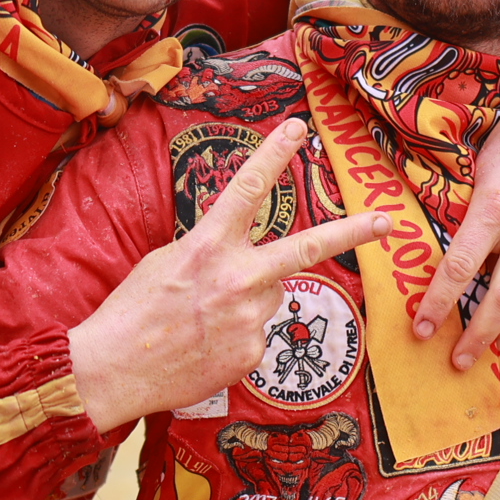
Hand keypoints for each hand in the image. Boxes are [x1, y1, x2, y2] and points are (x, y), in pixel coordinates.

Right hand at [69, 119, 388, 430]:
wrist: (111, 370)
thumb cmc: (132, 312)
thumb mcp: (166, 262)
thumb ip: (210, 252)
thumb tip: (239, 257)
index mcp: (209, 245)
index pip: (248, 188)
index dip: (275, 154)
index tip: (298, 129)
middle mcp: (238, 277)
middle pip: (307, 248)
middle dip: (352, 232)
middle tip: (388, 221)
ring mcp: (250, 318)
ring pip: (271, 296)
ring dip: (249, 302)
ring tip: (205, 320)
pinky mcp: (253, 353)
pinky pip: (257, 336)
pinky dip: (237, 339)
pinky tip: (205, 347)